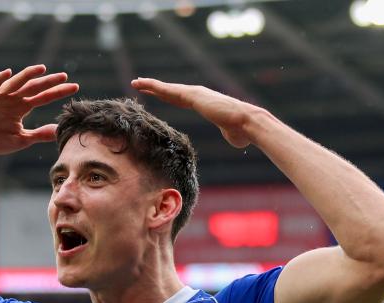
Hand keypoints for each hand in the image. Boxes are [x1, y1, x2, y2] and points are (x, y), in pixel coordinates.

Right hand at [0, 65, 78, 154]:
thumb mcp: (20, 140)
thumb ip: (38, 135)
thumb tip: (58, 132)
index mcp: (21, 107)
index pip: (44, 97)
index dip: (58, 92)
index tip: (75, 87)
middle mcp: (12, 98)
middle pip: (33, 87)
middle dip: (49, 82)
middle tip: (65, 77)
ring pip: (15, 83)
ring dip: (27, 75)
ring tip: (41, 69)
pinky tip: (8, 73)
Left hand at [131, 78, 258, 147]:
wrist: (248, 123)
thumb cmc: (243, 132)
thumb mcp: (232, 135)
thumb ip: (229, 134)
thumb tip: (238, 139)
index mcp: (206, 103)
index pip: (182, 100)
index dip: (169, 97)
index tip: (159, 95)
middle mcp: (199, 95)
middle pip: (172, 92)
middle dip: (156, 88)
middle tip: (141, 85)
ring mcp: (196, 93)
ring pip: (167, 89)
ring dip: (150, 85)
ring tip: (135, 83)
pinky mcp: (192, 95)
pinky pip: (168, 90)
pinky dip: (154, 86)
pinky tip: (141, 85)